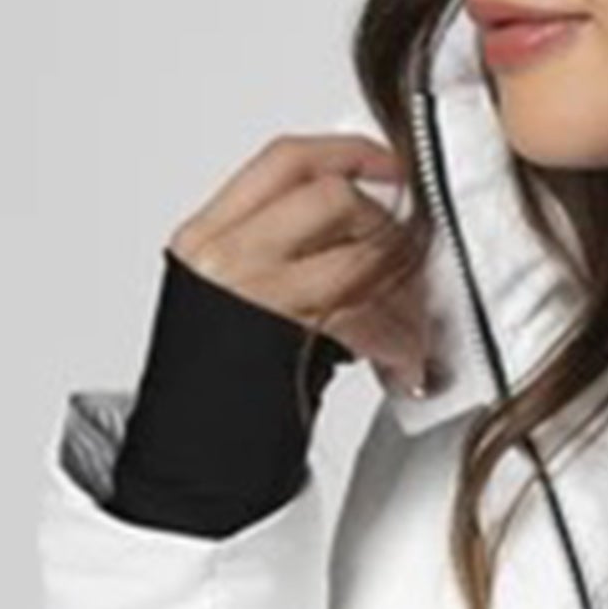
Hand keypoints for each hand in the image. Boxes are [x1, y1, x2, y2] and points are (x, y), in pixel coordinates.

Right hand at [168, 131, 430, 394]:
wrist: (192, 456)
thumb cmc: (221, 391)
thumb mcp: (233, 304)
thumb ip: (282, 260)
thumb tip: (356, 243)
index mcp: (207, 236)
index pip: (285, 161)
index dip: (347, 152)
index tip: (390, 164)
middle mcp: (226, 254)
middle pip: (332, 197)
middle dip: (387, 229)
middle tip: (413, 266)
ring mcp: (254, 292)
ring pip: (356, 255)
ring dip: (404, 291)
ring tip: (415, 325)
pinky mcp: (287, 336)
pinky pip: (365, 320)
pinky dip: (398, 341)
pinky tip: (404, 363)